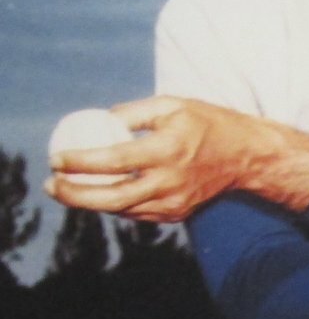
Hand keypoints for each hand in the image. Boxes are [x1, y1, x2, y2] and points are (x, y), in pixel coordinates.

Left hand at [46, 95, 308, 222]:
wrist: (246, 156)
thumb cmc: (207, 123)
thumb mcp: (172, 105)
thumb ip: (134, 113)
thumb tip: (99, 121)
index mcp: (168, 150)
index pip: (114, 160)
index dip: (80, 162)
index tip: (56, 158)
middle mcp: (170, 181)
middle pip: (112, 197)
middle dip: (75, 194)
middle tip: (52, 184)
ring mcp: (174, 202)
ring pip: (122, 210)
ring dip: (89, 203)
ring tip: (66, 190)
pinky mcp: (177, 214)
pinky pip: (137, 213)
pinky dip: (115, 205)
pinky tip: (98, 194)